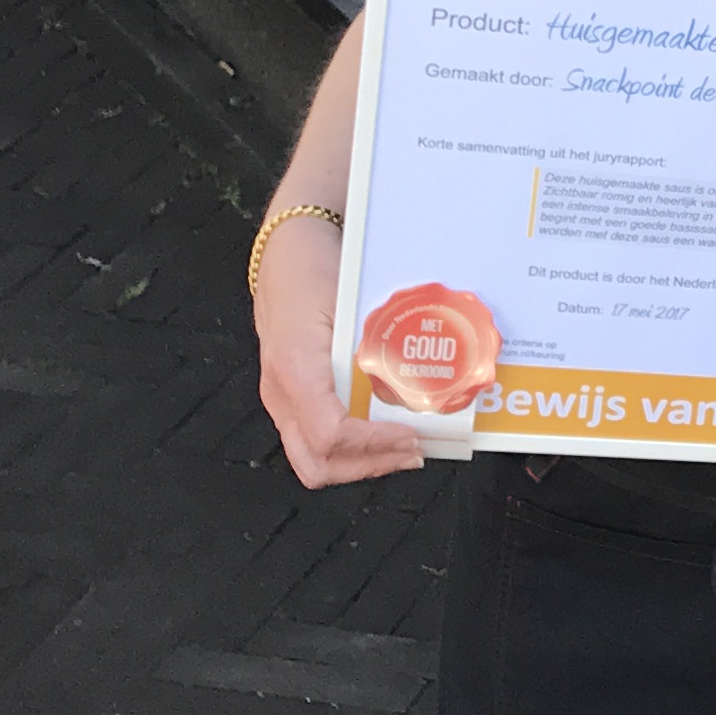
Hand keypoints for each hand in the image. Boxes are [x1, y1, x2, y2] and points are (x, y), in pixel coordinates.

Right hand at [252, 216, 424, 491]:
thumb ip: (379, 335)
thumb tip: (433, 363)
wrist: (286, 249)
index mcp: (295, 367)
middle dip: (371, 465)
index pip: (329, 433)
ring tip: (405, 447)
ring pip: (312, 459)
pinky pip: (314, 438)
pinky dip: (351, 446)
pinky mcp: (290, 396)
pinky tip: (384, 429)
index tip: (413, 435)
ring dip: (362, 462)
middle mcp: (282, 391)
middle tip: (416, 450)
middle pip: (317, 463)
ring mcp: (282, 398)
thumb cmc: (314, 268)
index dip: (375, 444)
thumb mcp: (349, 297)